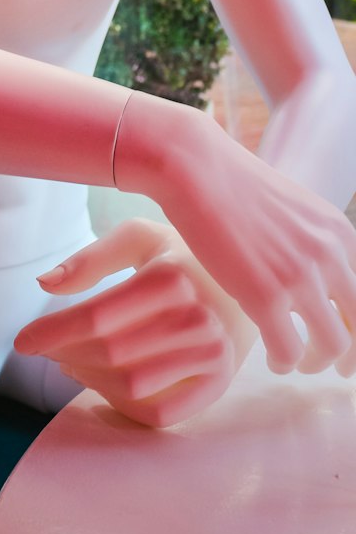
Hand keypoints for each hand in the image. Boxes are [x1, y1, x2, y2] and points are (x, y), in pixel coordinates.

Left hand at [14, 219, 256, 427]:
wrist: (249, 282)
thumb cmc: (182, 256)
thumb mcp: (139, 237)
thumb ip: (91, 258)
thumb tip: (44, 283)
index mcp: (171, 277)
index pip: (97, 316)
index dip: (52, 332)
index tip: (21, 341)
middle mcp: (197, 318)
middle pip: (108, 353)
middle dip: (64, 354)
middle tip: (44, 348)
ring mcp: (213, 355)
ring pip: (130, 385)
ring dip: (88, 378)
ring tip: (70, 362)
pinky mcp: (220, 383)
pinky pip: (160, 413)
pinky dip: (121, 404)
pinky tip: (102, 383)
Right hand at [119, 100, 355, 377]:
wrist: (193, 166)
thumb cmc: (229, 182)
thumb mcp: (291, 207)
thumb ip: (311, 240)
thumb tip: (314, 274)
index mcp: (338, 231)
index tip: (348, 334)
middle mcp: (329, 254)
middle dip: (352, 353)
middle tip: (339, 367)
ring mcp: (299, 276)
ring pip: (333, 345)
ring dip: (318, 362)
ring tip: (298, 362)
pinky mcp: (265, 295)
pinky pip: (289, 350)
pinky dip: (284, 362)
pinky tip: (272, 359)